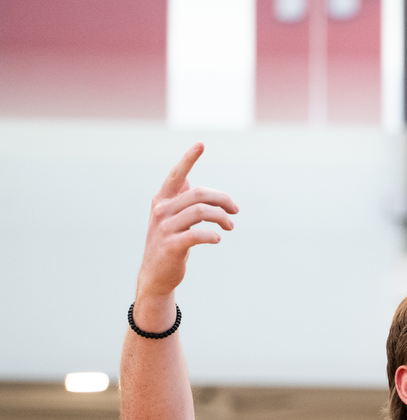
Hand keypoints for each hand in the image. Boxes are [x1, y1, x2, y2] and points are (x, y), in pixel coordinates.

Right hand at [135, 144, 238, 313]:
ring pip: (201, 212)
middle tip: (236, 210)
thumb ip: (180, 199)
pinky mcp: (172, 245)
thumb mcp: (173, 218)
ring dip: (222, 218)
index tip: (201, 144)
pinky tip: (217, 239)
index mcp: (162, 200)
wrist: (157, 274)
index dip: (188, 159)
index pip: (176, 175)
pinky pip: (198, 234)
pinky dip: (212, 235)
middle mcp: (161, 210)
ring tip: (230, 226)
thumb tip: (188, 178)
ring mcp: (164, 228)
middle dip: (223, 200)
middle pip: (199, 194)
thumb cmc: (170, 242)